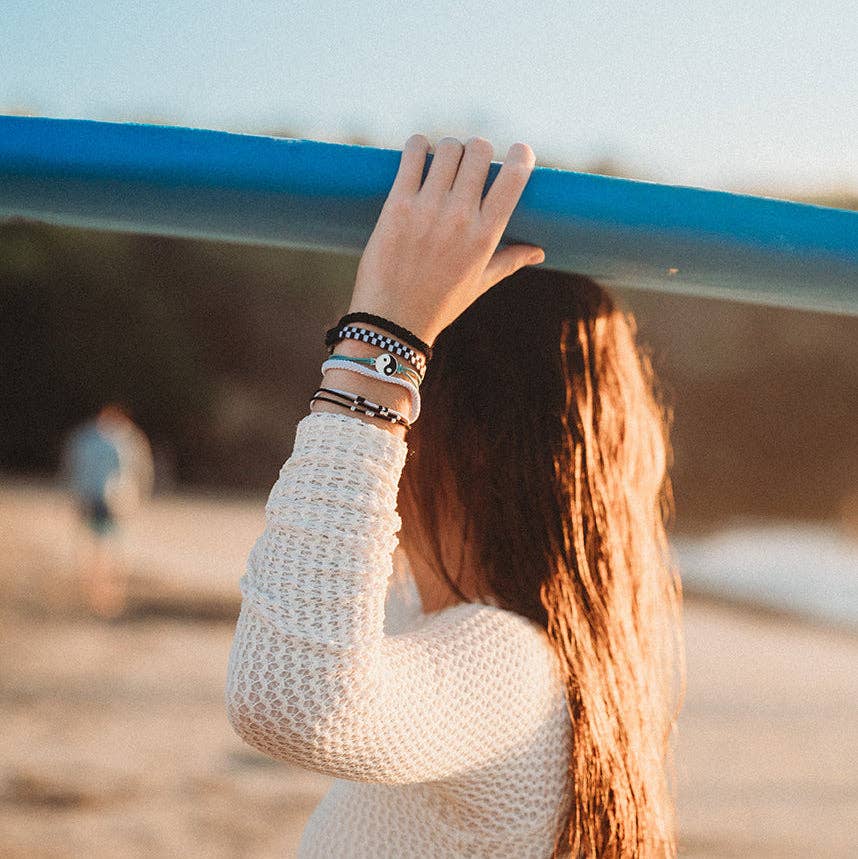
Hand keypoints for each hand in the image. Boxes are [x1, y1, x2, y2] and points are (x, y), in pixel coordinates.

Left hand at [348, 134, 544, 346]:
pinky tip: (419, 153)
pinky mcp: (397, 205)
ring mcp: (428, 209)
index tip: (518, 152)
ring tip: (442, 161)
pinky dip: (418, 146)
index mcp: (485, 236)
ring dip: (448, 149)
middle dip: (478, 150)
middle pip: (479, 151)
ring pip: (447, 148)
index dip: (521, 155)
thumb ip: (510, 261)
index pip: (515, 177)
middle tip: (469, 163)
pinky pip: (412, 154)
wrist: (392, 320)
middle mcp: (460, 218)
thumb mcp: (480, 284)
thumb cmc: (439, 304)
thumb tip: (539, 252)